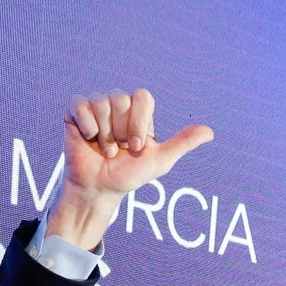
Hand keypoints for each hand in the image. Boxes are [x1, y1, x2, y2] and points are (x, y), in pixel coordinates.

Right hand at [45, 90, 213, 249]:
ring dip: (104, 134)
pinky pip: (81, 105)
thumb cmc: (128, 175)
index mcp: (138, 113)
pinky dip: (86, 125)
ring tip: (104, 150)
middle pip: (121, 99)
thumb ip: (182, 143)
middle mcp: (118, 105)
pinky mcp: (75, 112)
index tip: (136, 147)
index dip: (138, 122)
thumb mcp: (159, 161)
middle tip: (118, 150)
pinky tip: (88, 139)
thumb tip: (210, 132)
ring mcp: (96, 107)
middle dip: (120, 131)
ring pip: (102, 103)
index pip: (142, 97)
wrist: (99, 189)